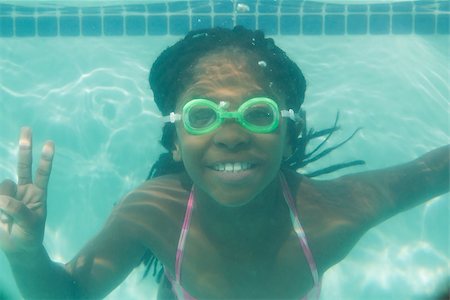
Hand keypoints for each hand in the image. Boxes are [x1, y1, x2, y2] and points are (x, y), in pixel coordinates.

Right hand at [0, 128, 53, 253]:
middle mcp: (24, 189)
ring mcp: (9, 194)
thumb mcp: (29, 224)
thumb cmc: (30, 236)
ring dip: (4, 203)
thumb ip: (18, 210)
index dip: (45, 159)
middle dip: (25, 148)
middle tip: (27, 128)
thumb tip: (1, 197)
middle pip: (23, 165)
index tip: (50, 143)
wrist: (18, 248)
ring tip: (7, 218)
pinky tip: (3, 217)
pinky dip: (0, 203)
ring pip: (4, 186)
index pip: (43, 173)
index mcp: (38, 193)